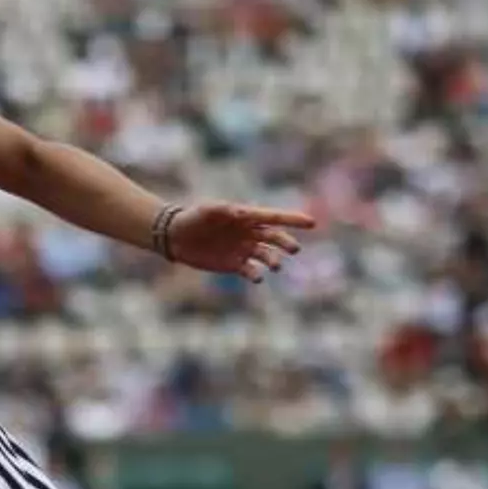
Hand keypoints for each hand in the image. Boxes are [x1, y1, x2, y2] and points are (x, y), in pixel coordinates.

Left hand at [161, 202, 315, 282]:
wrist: (176, 236)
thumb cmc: (193, 218)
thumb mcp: (207, 210)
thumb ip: (224, 211)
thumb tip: (242, 213)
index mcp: (247, 217)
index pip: (274, 217)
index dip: (293, 220)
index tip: (311, 223)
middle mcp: (250, 233)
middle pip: (275, 238)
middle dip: (286, 243)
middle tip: (294, 249)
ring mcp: (244, 249)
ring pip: (267, 255)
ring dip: (274, 260)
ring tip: (275, 266)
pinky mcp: (235, 265)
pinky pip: (251, 271)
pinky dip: (257, 275)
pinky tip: (257, 278)